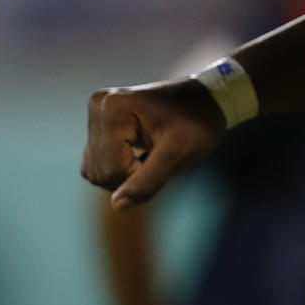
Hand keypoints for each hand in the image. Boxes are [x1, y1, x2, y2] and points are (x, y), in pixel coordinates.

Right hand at [81, 77, 225, 208]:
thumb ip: (149, 181)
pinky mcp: (99, 123)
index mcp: (113, 109)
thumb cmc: (198, 123)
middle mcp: (99, 107)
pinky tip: (141, 153)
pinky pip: (97, 162)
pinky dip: (119, 167)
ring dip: (125, 173)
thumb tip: (117, 205)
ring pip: (96, 170)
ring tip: (152, 154)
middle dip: (131, 176)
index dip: (139, 176)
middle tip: (160, 157)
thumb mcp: (179, 153)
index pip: (111, 170)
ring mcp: (96, 114)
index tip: (165, 158)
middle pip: (100, 172)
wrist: (207, 99)